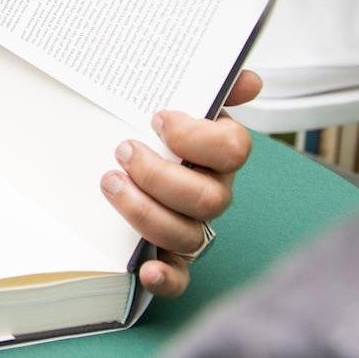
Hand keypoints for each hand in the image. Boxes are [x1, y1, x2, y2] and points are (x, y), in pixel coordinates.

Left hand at [102, 69, 262, 297]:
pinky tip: (146, 269)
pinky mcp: (170, 257)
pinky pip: (180, 278)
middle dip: (160, 176)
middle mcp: (212, 193)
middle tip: (123, 151)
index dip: (197, 137)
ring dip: (146, 213)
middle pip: (208, 198)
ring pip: (188, 235)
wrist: (119, 154)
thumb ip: (209, 86)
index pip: (233, 150)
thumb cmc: (151, 129)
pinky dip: (166, 278)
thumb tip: (248, 80)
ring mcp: (193, 227)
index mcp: (218, 154)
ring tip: (110, 184)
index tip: (158, 120)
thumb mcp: (175, 99)